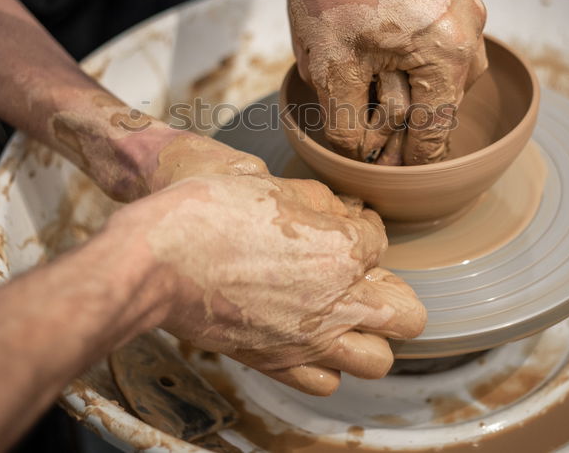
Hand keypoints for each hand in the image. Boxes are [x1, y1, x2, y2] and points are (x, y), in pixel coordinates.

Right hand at [110, 172, 426, 394]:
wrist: (160, 259)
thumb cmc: (209, 213)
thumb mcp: (272, 186)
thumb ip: (320, 202)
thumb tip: (344, 210)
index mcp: (342, 250)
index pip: (382, 242)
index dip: (364, 228)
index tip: (345, 224)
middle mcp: (336, 302)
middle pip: (408, 315)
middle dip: (394, 292)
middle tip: (365, 279)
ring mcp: (308, 340)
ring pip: (378, 360)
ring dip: (370, 337)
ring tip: (346, 317)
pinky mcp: (277, 364)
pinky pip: (327, 382)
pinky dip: (327, 366)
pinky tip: (310, 340)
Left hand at [281, 0, 487, 165]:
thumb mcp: (331, 72)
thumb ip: (350, 126)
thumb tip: (361, 158)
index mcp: (451, 54)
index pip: (437, 130)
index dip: (410, 160)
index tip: (394, 176)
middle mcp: (470, 24)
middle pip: (444, 97)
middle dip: (406, 119)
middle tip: (369, 135)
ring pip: (441, 63)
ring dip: (407, 81)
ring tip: (363, 83)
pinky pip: (436, 30)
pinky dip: (408, 48)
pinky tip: (372, 45)